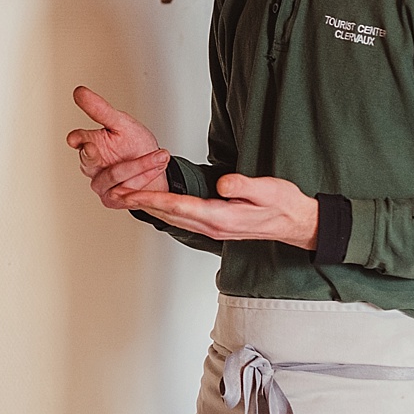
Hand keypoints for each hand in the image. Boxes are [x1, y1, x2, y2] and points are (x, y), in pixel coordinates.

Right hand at [66, 87, 172, 208]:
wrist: (159, 171)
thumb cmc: (137, 146)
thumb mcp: (122, 123)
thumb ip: (100, 110)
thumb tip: (80, 92)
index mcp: (91, 144)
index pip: (78, 140)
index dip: (77, 139)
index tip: (77, 138)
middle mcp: (93, 165)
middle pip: (88, 161)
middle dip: (94, 155)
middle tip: (94, 147)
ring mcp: (101, 184)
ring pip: (113, 176)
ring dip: (139, 165)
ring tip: (159, 156)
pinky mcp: (112, 199)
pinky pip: (123, 191)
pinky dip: (142, 180)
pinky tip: (154, 171)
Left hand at [121, 173, 320, 250]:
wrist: (296, 223)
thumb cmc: (283, 204)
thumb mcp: (269, 189)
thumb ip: (244, 186)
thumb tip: (224, 184)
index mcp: (222, 216)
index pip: (179, 206)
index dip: (154, 198)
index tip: (132, 191)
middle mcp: (213, 225)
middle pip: (169, 214)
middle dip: (142, 203)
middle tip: (117, 192)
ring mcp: (213, 228)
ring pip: (173, 218)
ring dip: (150, 207)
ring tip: (128, 197)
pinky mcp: (215, 225)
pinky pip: (183, 218)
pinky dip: (165, 210)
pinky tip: (156, 204)